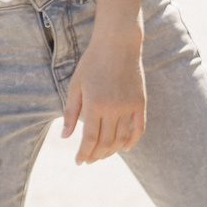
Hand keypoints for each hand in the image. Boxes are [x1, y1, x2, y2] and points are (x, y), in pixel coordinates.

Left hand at [63, 0, 145, 163]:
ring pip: (122, 139)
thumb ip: (71, 112)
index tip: (78, 161)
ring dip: (112, 151)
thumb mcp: (75, 85)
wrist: (117, 45)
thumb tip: (65, 137)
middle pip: (106, 143)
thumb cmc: (91, 63)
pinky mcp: (141, 103)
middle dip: (96, 155)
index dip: (84, 153)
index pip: (89, 139)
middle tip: (88, 160)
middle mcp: (114, 108)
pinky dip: (133, 141)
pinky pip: (139, 129)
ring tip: (101, 155)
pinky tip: (124, 148)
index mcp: (94, 104)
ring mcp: (129, 106)